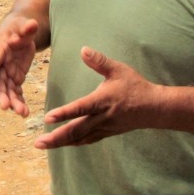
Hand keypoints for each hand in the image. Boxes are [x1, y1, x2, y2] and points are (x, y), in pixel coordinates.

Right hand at [0, 16, 39, 116]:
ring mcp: (6, 73)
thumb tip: (32, 24)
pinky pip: (16, 92)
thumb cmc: (19, 27)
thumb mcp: (23, 25)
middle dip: (0, 94)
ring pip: (6, 90)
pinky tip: (25, 112)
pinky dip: (19, 101)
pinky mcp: (14, 78)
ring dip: (12, 102)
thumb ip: (27, 27)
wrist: (20, 32)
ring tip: (22, 113)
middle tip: (5, 106)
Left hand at [34, 47, 164, 148]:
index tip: (47, 118)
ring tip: (43, 145)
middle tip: (38, 142)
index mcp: (103, 101)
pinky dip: (73, 142)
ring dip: (61, 142)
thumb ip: (99, 61)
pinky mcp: (107, 132)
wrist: (155, 108)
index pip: (80, 108)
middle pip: (76, 130)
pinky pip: (87, 140)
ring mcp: (104, 127)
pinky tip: (62, 144)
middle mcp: (102, 117)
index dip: (64, 113)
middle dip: (56, 137)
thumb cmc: (135, 86)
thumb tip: (83, 49)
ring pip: (80, 138)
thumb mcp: (119, 70)